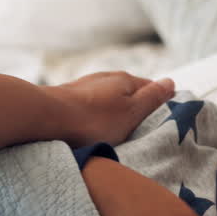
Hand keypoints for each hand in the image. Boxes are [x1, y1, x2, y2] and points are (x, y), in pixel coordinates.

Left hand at [49, 72, 174, 146]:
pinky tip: (92, 133)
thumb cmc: (93, 118)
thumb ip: (152, 98)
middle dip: (135, 111)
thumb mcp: (132, 111)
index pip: (152, 87)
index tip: (165, 122)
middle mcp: (104, 79)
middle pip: (128, 94)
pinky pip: (89, 110)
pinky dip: (95, 120)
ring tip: (115, 136)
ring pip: (107, 102)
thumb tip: (170, 82)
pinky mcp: (68, 100)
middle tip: (140, 133)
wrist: (46, 118)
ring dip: (113, 116)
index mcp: (125, 80)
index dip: (160, 103)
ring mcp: (84, 88)